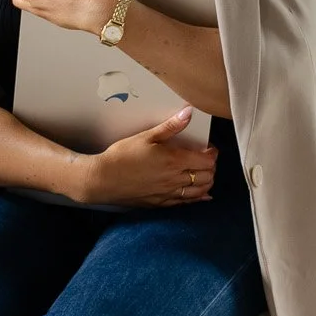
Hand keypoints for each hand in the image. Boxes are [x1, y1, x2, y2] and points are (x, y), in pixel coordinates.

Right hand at [78, 106, 218, 206]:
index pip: (206, 160)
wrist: (103, 180)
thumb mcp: (146, 136)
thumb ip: (170, 127)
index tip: (209, 147)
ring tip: (205, 174)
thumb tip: (189, 113)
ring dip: (207, 182)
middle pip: (207, 177)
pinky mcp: (161, 203)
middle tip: (206, 159)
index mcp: (174, 161)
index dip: (212, 153)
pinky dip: (198, 198)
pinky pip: (186, 203)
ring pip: (200, 192)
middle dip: (211, 167)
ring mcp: (169, 194)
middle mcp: (175, 179)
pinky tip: (202, 195)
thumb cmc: (122, 156)